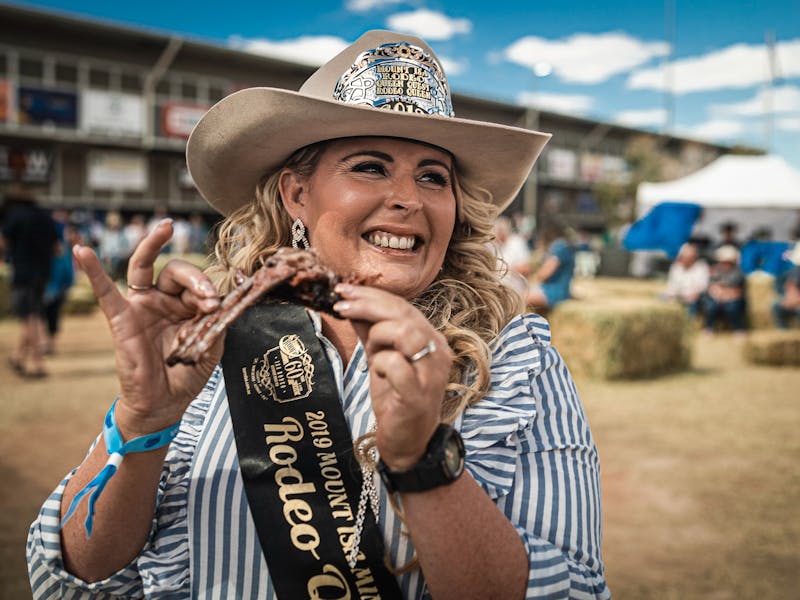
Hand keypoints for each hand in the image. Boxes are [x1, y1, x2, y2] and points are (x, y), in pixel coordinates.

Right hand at [73, 219, 222, 437]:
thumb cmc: (186, 375)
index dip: (210, 290)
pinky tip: (82, 252)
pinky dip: (92, 271)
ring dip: (154, 245)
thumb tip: (226, 299)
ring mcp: (142, 306)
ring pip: (146, 267)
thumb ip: (217, 322)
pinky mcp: (122, 318)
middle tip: (207, 297)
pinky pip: (105, 292)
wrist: (164, 404)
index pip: (200, 284)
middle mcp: (164, 300)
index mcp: (188, 306)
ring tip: (165, 228)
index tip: (217, 306)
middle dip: (196, 279)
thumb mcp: (211, 346)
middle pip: (178, 272)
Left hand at [333, 284, 451, 469]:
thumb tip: (351, 303)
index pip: (403, 306)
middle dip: (368, 305)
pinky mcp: (418, 395)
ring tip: (371, 352)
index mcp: (431, 339)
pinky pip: (396, 365)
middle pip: (403, 314)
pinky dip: (380, 364)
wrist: (407, 442)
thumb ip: (370, 332)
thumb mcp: (381, 358)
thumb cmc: (396, 398)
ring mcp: (431, 373)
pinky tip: (378, 373)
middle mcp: (438, 351)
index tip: (343, 290)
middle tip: (341, 304)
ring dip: (378, 336)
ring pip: (404, 333)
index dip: (372, 295)